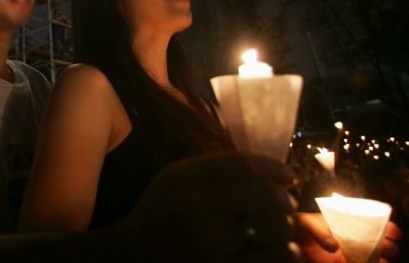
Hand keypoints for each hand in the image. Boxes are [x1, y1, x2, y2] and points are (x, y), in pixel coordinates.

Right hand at [116, 152, 298, 261]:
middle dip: (283, 199)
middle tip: (283, 204)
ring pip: (277, 229)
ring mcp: (210, 246)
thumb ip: (217, 170)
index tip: (286, 175)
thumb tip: (275, 172)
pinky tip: (268, 249)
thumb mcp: (176, 179)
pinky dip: (281, 252)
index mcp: (183, 179)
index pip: (243, 165)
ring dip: (285, 228)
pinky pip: (275, 258)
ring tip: (274, 229)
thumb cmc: (162, 215)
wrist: (133, 258)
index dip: (274, 167)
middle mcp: (195, 209)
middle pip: (266, 195)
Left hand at [294, 212, 401, 262]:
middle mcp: (356, 237)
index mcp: (349, 221)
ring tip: (381, 261)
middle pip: (382, 242)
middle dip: (389, 246)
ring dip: (384, 259)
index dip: (387, 226)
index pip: (374, 222)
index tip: (393, 232)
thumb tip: (334, 246)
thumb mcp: (306, 223)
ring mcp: (353, 252)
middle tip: (387, 248)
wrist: (291, 240)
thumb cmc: (301, 226)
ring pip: (378, 258)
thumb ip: (319, 232)